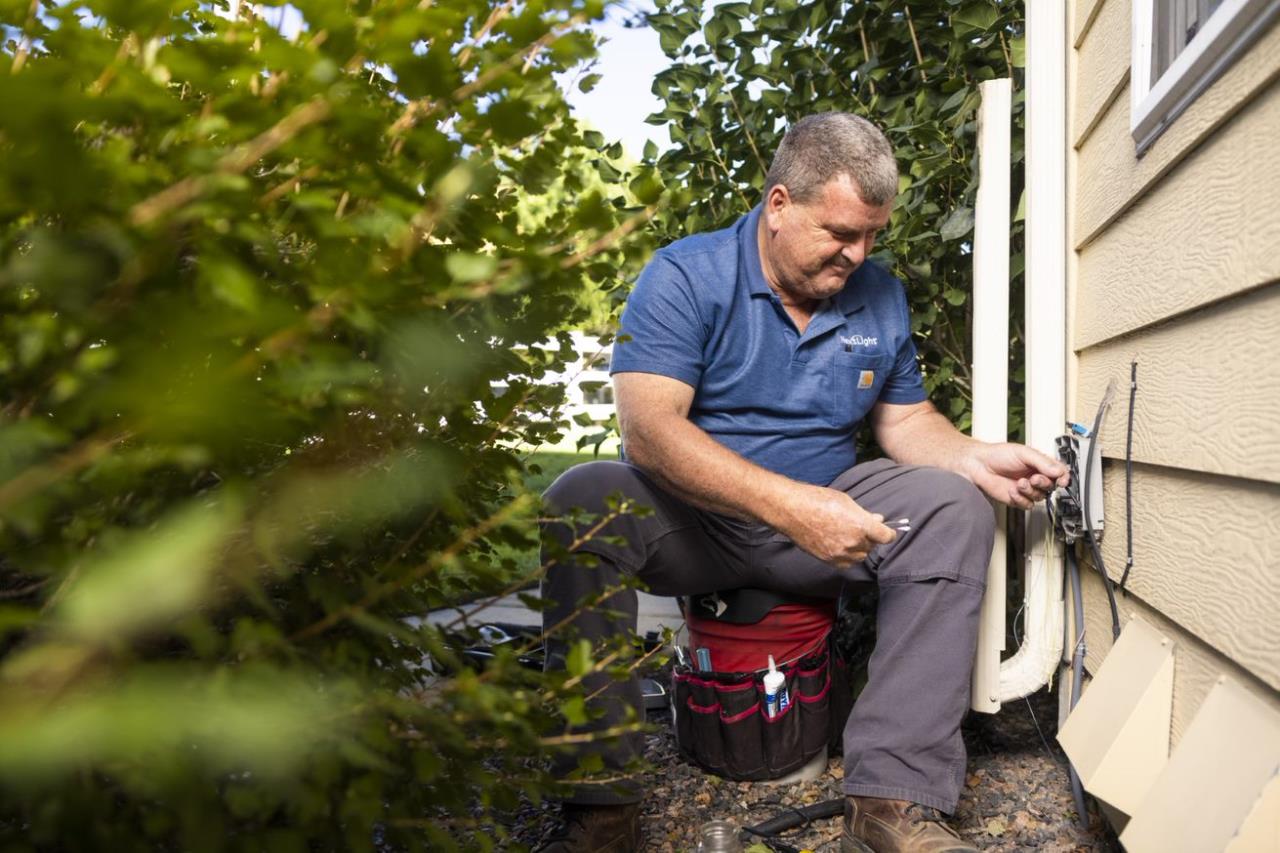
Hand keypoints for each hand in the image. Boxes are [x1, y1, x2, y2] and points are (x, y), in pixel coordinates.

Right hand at [777, 485, 896, 568]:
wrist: (792, 510)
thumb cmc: (817, 500)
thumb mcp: (846, 501)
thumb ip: (863, 514)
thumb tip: (876, 521)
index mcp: (861, 525)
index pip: (886, 536)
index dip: (889, 533)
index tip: (888, 532)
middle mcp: (853, 542)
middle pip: (872, 546)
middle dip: (871, 537)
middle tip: (863, 527)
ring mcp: (840, 553)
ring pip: (860, 556)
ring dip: (860, 548)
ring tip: (850, 536)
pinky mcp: (828, 560)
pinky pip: (846, 563)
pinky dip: (848, 556)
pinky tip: (841, 545)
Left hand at [963, 442, 1069, 509]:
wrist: (978, 465)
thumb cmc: (997, 455)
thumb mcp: (1024, 453)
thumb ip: (1043, 462)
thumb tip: (1059, 470)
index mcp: (1039, 464)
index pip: (1059, 473)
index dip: (1063, 477)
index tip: (1062, 480)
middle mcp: (1034, 477)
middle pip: (1051, 486)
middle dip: (1043, 483)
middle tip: (1034, 478)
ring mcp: (1026, 489)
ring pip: (1040, 497)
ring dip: (1030, 491)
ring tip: (1019, 482)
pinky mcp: (1017, 499)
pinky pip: (1027, 505)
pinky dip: (1020, 499)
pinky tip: (1012, 491)